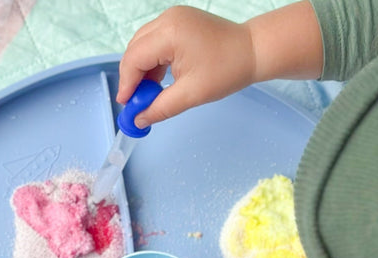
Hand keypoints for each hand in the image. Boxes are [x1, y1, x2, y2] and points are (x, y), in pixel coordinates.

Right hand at [117, 3, 322, 127]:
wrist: (252, 51)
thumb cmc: (227, 69)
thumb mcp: (191, 94)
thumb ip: (160, 108)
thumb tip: (139, 119)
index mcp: (169, 33)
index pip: (134, 59)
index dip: (127, 84)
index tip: (125, 106)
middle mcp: (167, 19)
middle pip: (134, 49)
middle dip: (131, 77)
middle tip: (135, 103)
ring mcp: (172, 17)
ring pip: (142, 45)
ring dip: (141, 70)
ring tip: (148, 94)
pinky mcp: (178, 21)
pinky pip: (155, 41)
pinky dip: (152, 61)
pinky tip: (158, 80)